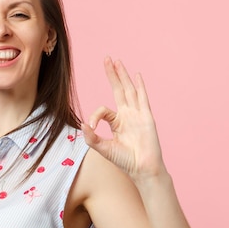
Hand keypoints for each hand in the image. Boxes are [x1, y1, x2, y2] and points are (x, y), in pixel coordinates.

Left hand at [81, 57, 165, 179]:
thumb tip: (81, 124)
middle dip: (112, 74)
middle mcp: (127, 115)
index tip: (90, 126)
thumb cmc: (125, 161)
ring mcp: (138, 115)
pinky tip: (137, 75)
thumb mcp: (103, 148)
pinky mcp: (146, 117)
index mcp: (117, 122)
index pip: (103, 110)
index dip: (94, 115)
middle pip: (119, 90)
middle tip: (106, 58)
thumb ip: (92, 137)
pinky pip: (143, 99)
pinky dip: (140, 87)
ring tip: (117, 61)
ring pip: (129, 90)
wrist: (142, 169)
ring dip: (123, 75)